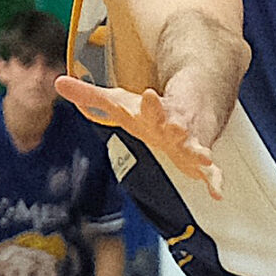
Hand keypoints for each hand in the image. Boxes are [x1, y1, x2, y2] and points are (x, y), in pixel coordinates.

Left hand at [57, 77, 222, 197]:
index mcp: (154, 111)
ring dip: (199, 151)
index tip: (149, 95)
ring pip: (196, 145)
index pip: (151, 106)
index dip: (150, 103)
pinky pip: (211, 171)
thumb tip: (58, 82)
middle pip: (176, 125)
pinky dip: (214, 180)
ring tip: (204, 157)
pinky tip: (217, 193)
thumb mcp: (117, 102)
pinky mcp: (198, 157)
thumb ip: (89, 96)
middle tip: (177, 128)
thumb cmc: (146, 110)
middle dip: (177, 127)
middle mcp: (174, 124)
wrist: (185, 108)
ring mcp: (189, 140)